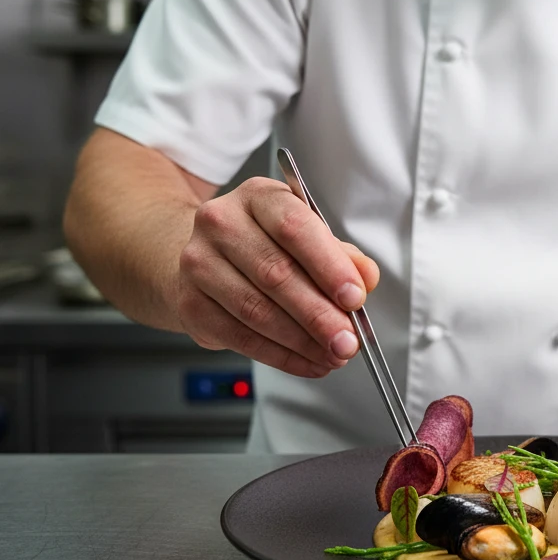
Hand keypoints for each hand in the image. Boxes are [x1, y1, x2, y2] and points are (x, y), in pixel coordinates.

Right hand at [175, 177, 379, 377]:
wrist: (206, 257)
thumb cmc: (266, 243)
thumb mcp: (307, 235)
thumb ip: (340, 254)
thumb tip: (365, 277)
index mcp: (258, 197)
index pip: (295, 228)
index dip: (329, 266)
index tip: (354, 297)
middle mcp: (221, 223)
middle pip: (276, 274)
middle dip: (319, 314)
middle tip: (348, 339)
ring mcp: (199, 263)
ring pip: (256, 310)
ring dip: (302, 341)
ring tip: (333, 354)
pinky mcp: (190, 303)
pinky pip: (240, 337)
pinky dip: (280, 355)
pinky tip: (307, 362)